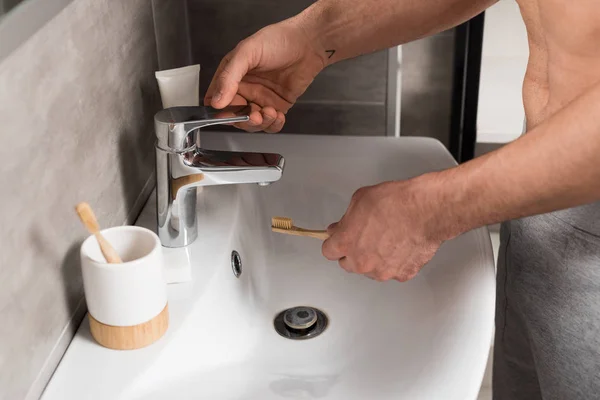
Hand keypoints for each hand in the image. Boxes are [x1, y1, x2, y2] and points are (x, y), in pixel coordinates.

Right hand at [204, 17, 324, 132]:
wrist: (308, 44)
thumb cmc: (278, 40)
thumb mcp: (247, 52)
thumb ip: (229, 77)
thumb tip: (217, 100)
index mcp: (231, 75)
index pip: (216, 99)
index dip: (219, 110)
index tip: (228, 114)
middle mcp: (245, 89)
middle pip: (234, 116)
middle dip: (243, 121)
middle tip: (253, 116)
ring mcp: (261, 99)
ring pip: (252, 123)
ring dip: (259, 123)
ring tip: (269, 112)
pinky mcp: (278, 105)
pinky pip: (271, 124)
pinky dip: (273, 125)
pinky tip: (278, 115)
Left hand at [322, 179, 449, 281]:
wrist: (425, 210)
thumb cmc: (394, 202)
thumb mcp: (359, 200)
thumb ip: (346, 219)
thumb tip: (340, 227)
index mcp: (346, 243)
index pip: (329, 252)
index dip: (335, 243)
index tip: (339, 239)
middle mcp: (362, 262)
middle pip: (348, 264)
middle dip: (353, 253)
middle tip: (365, 238)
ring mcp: (383, 271)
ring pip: (371, 270)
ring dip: (374, 260)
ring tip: (387, 240)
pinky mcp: (403, 274)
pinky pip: (393, 271)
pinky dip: (395, 262)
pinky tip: (401, 246)